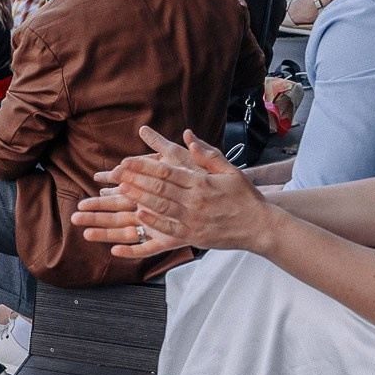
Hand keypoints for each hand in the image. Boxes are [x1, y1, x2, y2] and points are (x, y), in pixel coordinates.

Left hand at [72, 127, 275, 257]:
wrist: (260, 226)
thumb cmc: (245, 197)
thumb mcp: (230, 171)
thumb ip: (208, 154)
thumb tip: (188, 137)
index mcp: (202, 182)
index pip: (167, 171)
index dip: (144, 166)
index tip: (126, 161)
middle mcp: (195, 200)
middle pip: (159, 188)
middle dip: (134, 180)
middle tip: (114, 174)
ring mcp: (193, 219)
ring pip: (161, 207)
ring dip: (138, 199)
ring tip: (119, 192)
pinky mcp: (194, 236)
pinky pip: (169, 230)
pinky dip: (153, 223)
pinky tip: (138, 217)